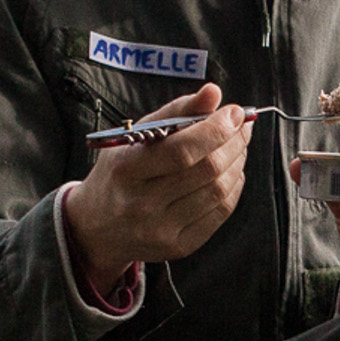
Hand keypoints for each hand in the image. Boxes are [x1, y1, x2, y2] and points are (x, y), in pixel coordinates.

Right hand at [63, 83, 249, 291]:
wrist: (96, 227)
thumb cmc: (120, 173)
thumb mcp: (135, 137)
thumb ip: (176, 111)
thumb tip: (213, 93)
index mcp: (126, 170)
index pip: (182, 149)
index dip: (216, 129)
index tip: (235, 112)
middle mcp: (141, 204)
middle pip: (206, 170)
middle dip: (234, 142)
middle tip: (243, 126)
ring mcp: (160, 229)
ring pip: (218, 192)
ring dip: (238, 162)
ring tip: (238, 146)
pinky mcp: (177, 247)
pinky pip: (220, 214)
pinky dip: (234, 187)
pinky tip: (232, 173)